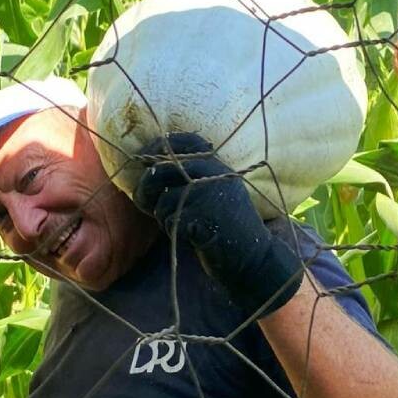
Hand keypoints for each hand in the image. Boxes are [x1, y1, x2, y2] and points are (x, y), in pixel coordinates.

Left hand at [133, 133, 301, 316]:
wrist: (254, 257)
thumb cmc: (226, 226)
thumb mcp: (214, 192)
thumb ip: (189, 177)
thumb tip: (146, 169)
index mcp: (217, 164)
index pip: (185, 141)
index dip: (158, 145)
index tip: (144, 160)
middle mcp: (213, 173)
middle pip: (162, 169)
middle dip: (145, 188)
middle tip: (144, 202)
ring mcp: (208, 193)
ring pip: (162, 200)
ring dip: (163, 216)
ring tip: (182, 225)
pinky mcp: (202, 216)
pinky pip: (169, 220)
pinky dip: (172, 231)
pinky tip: (190, 237)